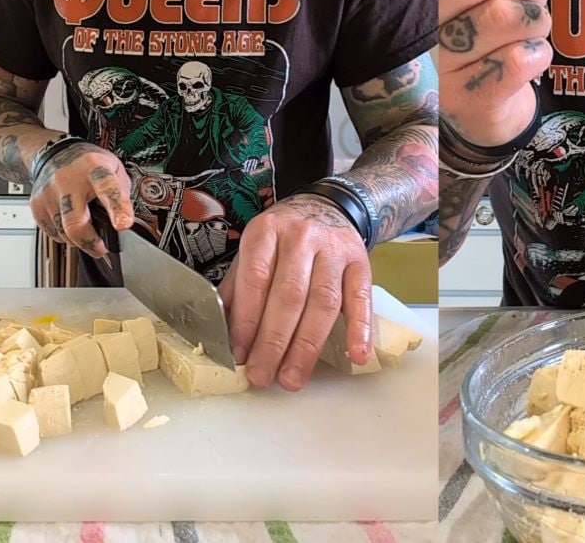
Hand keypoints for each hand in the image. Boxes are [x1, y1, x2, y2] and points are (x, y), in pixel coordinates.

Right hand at [29, 142, 133, 258]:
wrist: (54, 153)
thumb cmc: (88, 164)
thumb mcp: (114, 169)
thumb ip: (122, 193)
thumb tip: (124, 222)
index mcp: (95, 169)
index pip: (108, 189)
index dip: (117, 209)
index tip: (124, 224)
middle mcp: (69, 181)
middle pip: (76, 222)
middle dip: (90, 242)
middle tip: (101, 249)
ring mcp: (49, 193)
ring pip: (63, 232)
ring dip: (78, 241)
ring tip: (88, 234)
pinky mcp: (37, 205)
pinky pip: (52, 233)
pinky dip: (64, 236)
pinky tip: (70, 225)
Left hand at [218, 194, 372, 390]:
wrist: (327, 206)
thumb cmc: (283, 239)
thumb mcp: (254, 251)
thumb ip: (238, 289)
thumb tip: (223, 337)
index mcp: (267, 231)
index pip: (256, 279)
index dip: (247, 321)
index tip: (239, 355)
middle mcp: (301, 236)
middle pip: (289, 295)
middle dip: (274, 342)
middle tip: (262, 376)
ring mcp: (334, 248)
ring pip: (323, 301)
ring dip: (308, 345)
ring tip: (293, 377)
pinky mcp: (360, 261)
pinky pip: (361, 298)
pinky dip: (360, 328)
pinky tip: (356, 355)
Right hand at [438, 0, 552, 147]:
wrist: (476, 106)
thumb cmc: (466, 29)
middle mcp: (409, 28)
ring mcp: (435, 68)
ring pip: (501, 18)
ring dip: (533, 16)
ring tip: (532, 23)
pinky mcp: (464, 100)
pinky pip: (516, 62)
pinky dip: (537, 54)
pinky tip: (529, 55)